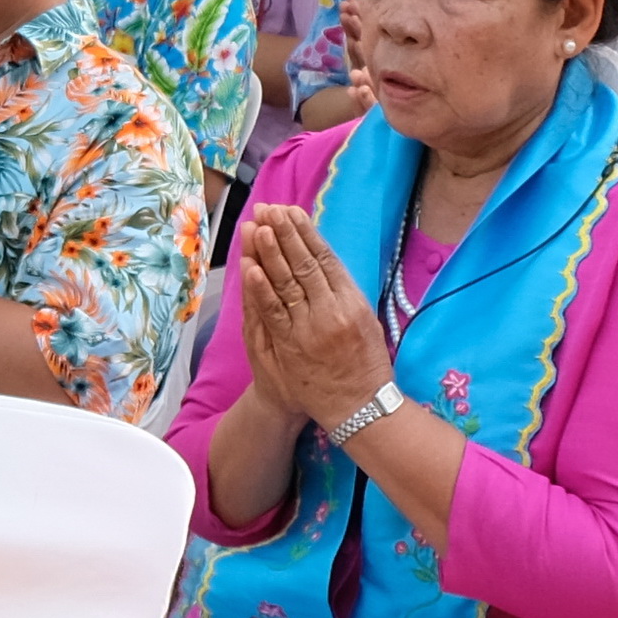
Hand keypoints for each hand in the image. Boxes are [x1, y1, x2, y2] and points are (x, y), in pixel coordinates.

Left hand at [234, 205, 396, 429]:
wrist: (358, 408)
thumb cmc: (365, 364)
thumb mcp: (367, 322)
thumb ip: (346, 293)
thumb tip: (325, 261)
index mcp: (353, 302)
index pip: (325, 259)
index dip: (306, 233)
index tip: (292, 212)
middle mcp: (331, 311)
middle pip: (303, 264)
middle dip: (284, 234)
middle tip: (269, 210)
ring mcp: (309, 329)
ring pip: (285, 283)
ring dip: (269, 253)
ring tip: (257, 227)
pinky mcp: (290, 346)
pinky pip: (272, 313)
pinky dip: (260, 289)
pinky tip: (251, 267)